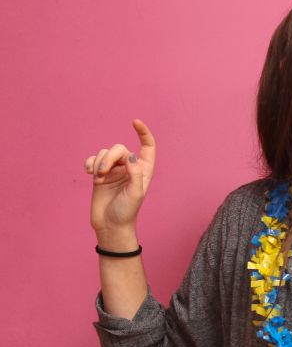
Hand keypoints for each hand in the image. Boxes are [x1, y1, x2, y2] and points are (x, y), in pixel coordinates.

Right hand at [86, 120, 156, 242]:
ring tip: (98, 179)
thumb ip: (135, 173)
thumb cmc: (126, 211)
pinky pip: (93, 159)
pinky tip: (89, 173)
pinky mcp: (100, 174)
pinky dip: (90, 163)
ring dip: (99, 163)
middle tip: (103, 173)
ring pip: (105, 153)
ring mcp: (115, 170)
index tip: (134, 122)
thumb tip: (132, 155)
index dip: (143, 132)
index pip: (148, 146)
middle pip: (119, 148)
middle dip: (109, 157)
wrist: (110, 224)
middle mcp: (130, 168)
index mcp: (144, 170)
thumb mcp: (135, 193)